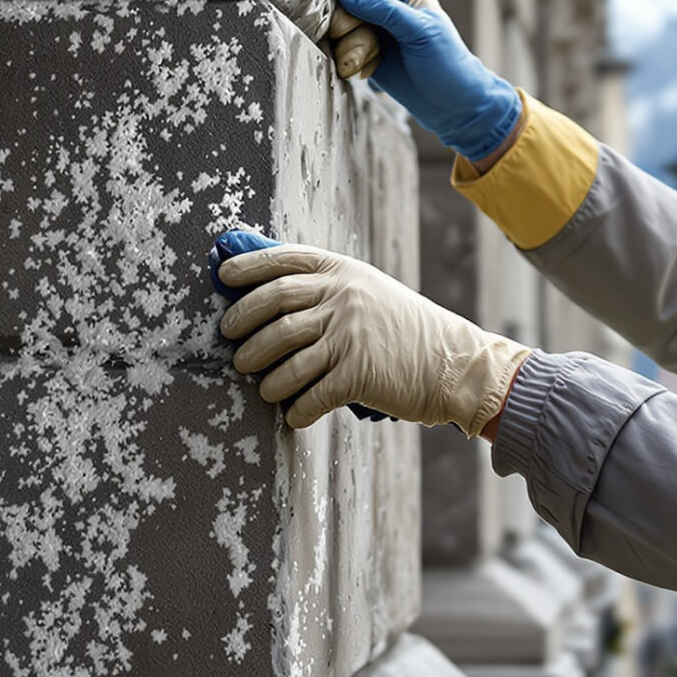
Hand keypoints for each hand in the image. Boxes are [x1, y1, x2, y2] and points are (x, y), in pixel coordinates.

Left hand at [218, 243, 529, 432]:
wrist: (452, 363)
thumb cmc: (402, 329)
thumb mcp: (366, 290)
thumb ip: (324, 286)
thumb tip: (264, 288)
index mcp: (343, 272)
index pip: (283, 261)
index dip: (247, 268)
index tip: (223, 278)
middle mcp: (343, 298)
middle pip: (273, 307)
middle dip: (243, 327)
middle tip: (234, 347)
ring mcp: (350, 336)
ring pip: (284, 356)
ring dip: (265, 377)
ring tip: (263, 387)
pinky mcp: (358, 374)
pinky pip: (310, 396)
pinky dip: (295, 410)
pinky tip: (293, 415)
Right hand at [326, 0, 520, 159]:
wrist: (452, 107)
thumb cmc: (447, 63)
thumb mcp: (420, 31)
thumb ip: (383, 9)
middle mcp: (381, 2)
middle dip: (341, 6)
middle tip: (349, 25)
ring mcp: (368, 27)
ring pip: (336, 20)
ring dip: (349, 40)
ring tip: (373, 56)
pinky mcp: (359, 52)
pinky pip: (337, 47)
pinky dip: (349, 59)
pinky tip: (370, 69)